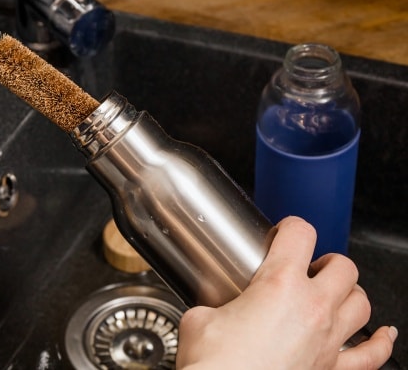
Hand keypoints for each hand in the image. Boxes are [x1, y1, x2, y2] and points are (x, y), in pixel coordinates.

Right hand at [177, 216, 396, 368]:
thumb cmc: (217, 364)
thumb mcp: (199, 319)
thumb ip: (212, 306)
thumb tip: (210, 311)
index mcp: (279, 285)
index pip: (300, 234)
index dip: (291, 226)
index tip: (284, 233)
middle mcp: (312, 308)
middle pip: (343, 267)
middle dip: (326, 261)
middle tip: (309, 266)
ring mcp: (327, 341)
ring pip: (362, 303)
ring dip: (349, 293)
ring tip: (334, 291)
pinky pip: (371, 355)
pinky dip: (380, 342)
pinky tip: (383, 335)